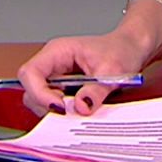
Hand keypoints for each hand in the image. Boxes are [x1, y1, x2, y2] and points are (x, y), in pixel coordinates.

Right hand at [17, 33, 150, 117]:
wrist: (131, 49)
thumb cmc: (121, 50)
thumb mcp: (112, 70)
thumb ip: (96, 90)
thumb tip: (80, 107)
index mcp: (57, 51)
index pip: (30, 73)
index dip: (38, 93)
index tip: (59, 107)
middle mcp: (52, 63)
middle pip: (30, 89)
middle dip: (46, 105)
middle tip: (70, 112)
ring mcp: (56, 76)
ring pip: (39, 98)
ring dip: (54, 109)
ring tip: (79, 109)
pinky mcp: (63, 88)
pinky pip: (53, 103)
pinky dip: (64, 110)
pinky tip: (81, 109)